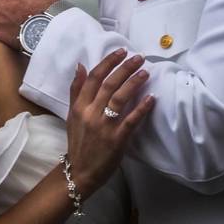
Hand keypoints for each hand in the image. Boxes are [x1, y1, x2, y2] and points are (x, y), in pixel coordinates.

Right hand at [65, 49, 154, 195]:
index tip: (121, 51)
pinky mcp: (117, 140)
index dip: (108, 62)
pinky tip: (152, 98)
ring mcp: (104, 126)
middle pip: (109, 84)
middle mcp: (91, 113)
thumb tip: (80, 65)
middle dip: (125, 68)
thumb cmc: (78, 142)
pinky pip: (131, 120)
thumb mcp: (72, 115)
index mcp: (79, 106)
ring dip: (134, 83)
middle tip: (139, 57)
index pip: (94, 77)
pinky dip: (141, 108)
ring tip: (145, 72)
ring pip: (119, 98)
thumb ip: (76, 90)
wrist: (80, 171)